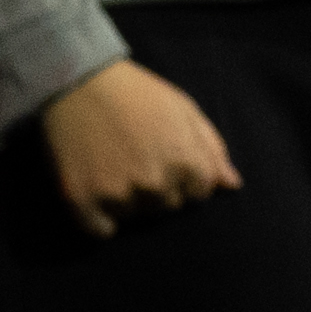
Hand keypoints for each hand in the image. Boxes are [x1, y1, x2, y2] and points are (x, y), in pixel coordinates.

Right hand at [35, 57, 242, 234]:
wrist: (78, 80)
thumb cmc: (137, 93)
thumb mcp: (184, 109)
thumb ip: (212, 149)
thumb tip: (232, 185)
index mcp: (186, 162)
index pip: (199, 194)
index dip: (184, 175)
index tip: (164, 156)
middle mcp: (155, 183)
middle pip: (168, 207)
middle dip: (157, 187)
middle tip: (135, 156)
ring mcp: (118, 195)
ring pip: (136, 218)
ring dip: (129, 201)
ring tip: (113, 165)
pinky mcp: (83, 202)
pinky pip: (103, 231)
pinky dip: (100, 217)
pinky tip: (95, 187)